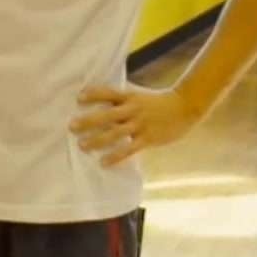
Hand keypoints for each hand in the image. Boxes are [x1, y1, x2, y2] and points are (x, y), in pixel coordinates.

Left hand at [70, 84, 202, 166]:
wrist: (185, 107)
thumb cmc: (158, 102)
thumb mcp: (139, 95)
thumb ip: (122, 99)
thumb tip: (101, 100)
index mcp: (130, 97)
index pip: (108, 93)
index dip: (93, 95)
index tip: (78, 98)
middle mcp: (133, 110)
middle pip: (107, 115)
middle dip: (88, 121)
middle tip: (71, 126)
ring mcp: (140, 125)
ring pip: (115, 133)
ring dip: (97, 140)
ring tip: (82, 146)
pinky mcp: (147, 138)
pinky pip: (129, 149)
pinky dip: (115, 156)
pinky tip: (103, 162)